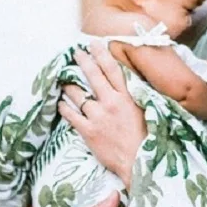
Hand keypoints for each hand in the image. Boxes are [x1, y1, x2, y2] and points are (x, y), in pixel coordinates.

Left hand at [58, 42, 146, 188]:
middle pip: (94, 76)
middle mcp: (111, 103)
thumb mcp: (145, 112)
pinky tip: (61, 102)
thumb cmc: (146, 138)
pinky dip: (65, 107)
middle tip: (76, 53)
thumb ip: (136, 97)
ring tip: (64, 79)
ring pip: (78, 94)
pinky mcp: (89, 131)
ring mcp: (98, 117)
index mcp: (127, 97)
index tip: (94, 44)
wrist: (139, 162)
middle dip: (83, 62)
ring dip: (70, 85)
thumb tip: (129, 84)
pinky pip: (71, 115)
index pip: (112, 69)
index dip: (102, 54)